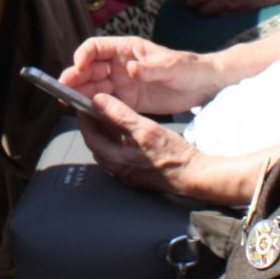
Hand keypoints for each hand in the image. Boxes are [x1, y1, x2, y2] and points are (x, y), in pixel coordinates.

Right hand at [63, 35, 218, 114]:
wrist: (202, 86)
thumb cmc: (188, 68)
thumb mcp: (172, 66)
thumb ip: (151, 68)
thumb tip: (131, 68)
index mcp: (127, 49)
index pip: (96, 48)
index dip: (83, 55)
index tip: (77, 66)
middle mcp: (119, 64)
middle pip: (89, 68)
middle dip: (75, 77)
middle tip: (63, 88)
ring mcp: (122, 82)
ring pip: (94, 86)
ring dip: (80, 92)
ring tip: (68, 101)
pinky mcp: (127, 100)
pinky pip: (105, 102)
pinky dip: (94, 107)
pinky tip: (84, 112)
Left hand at [76, 100, 198, 192]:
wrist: (196, 175)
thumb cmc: (174, 157)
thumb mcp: (146, 129)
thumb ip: (120, 115)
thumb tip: (99, 102)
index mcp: (117, 161)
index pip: (90, 138)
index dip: (85, 120)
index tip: (83, 106)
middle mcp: (120, 170)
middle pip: (98, 145)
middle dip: (95, 126)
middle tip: (95, 109)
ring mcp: (130, 173)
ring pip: (111, 150)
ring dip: (108, 133)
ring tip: (111, 116)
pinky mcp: (140, 174)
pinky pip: (123, 155)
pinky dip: (121, 141)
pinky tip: (129, 132)